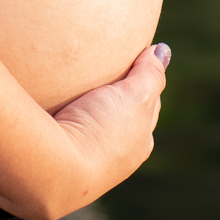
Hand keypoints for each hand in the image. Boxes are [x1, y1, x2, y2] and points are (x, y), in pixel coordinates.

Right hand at [46, 43, 169, 215]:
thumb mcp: (135, 96)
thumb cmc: (101, 131)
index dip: (142, 77)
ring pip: (94, 120)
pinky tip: (57, 101)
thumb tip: (163, 51)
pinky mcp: (60, 154)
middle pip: (121, 112)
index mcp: (139, 141)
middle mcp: (117, 154)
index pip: (147, 102)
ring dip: (89, 103)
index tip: (131, 55)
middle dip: (117, 92)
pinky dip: (67, 111)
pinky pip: (69, 125)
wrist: (56, 168)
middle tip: (104, 65)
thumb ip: (150, 74)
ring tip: (76, 82)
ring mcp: (88, 156)